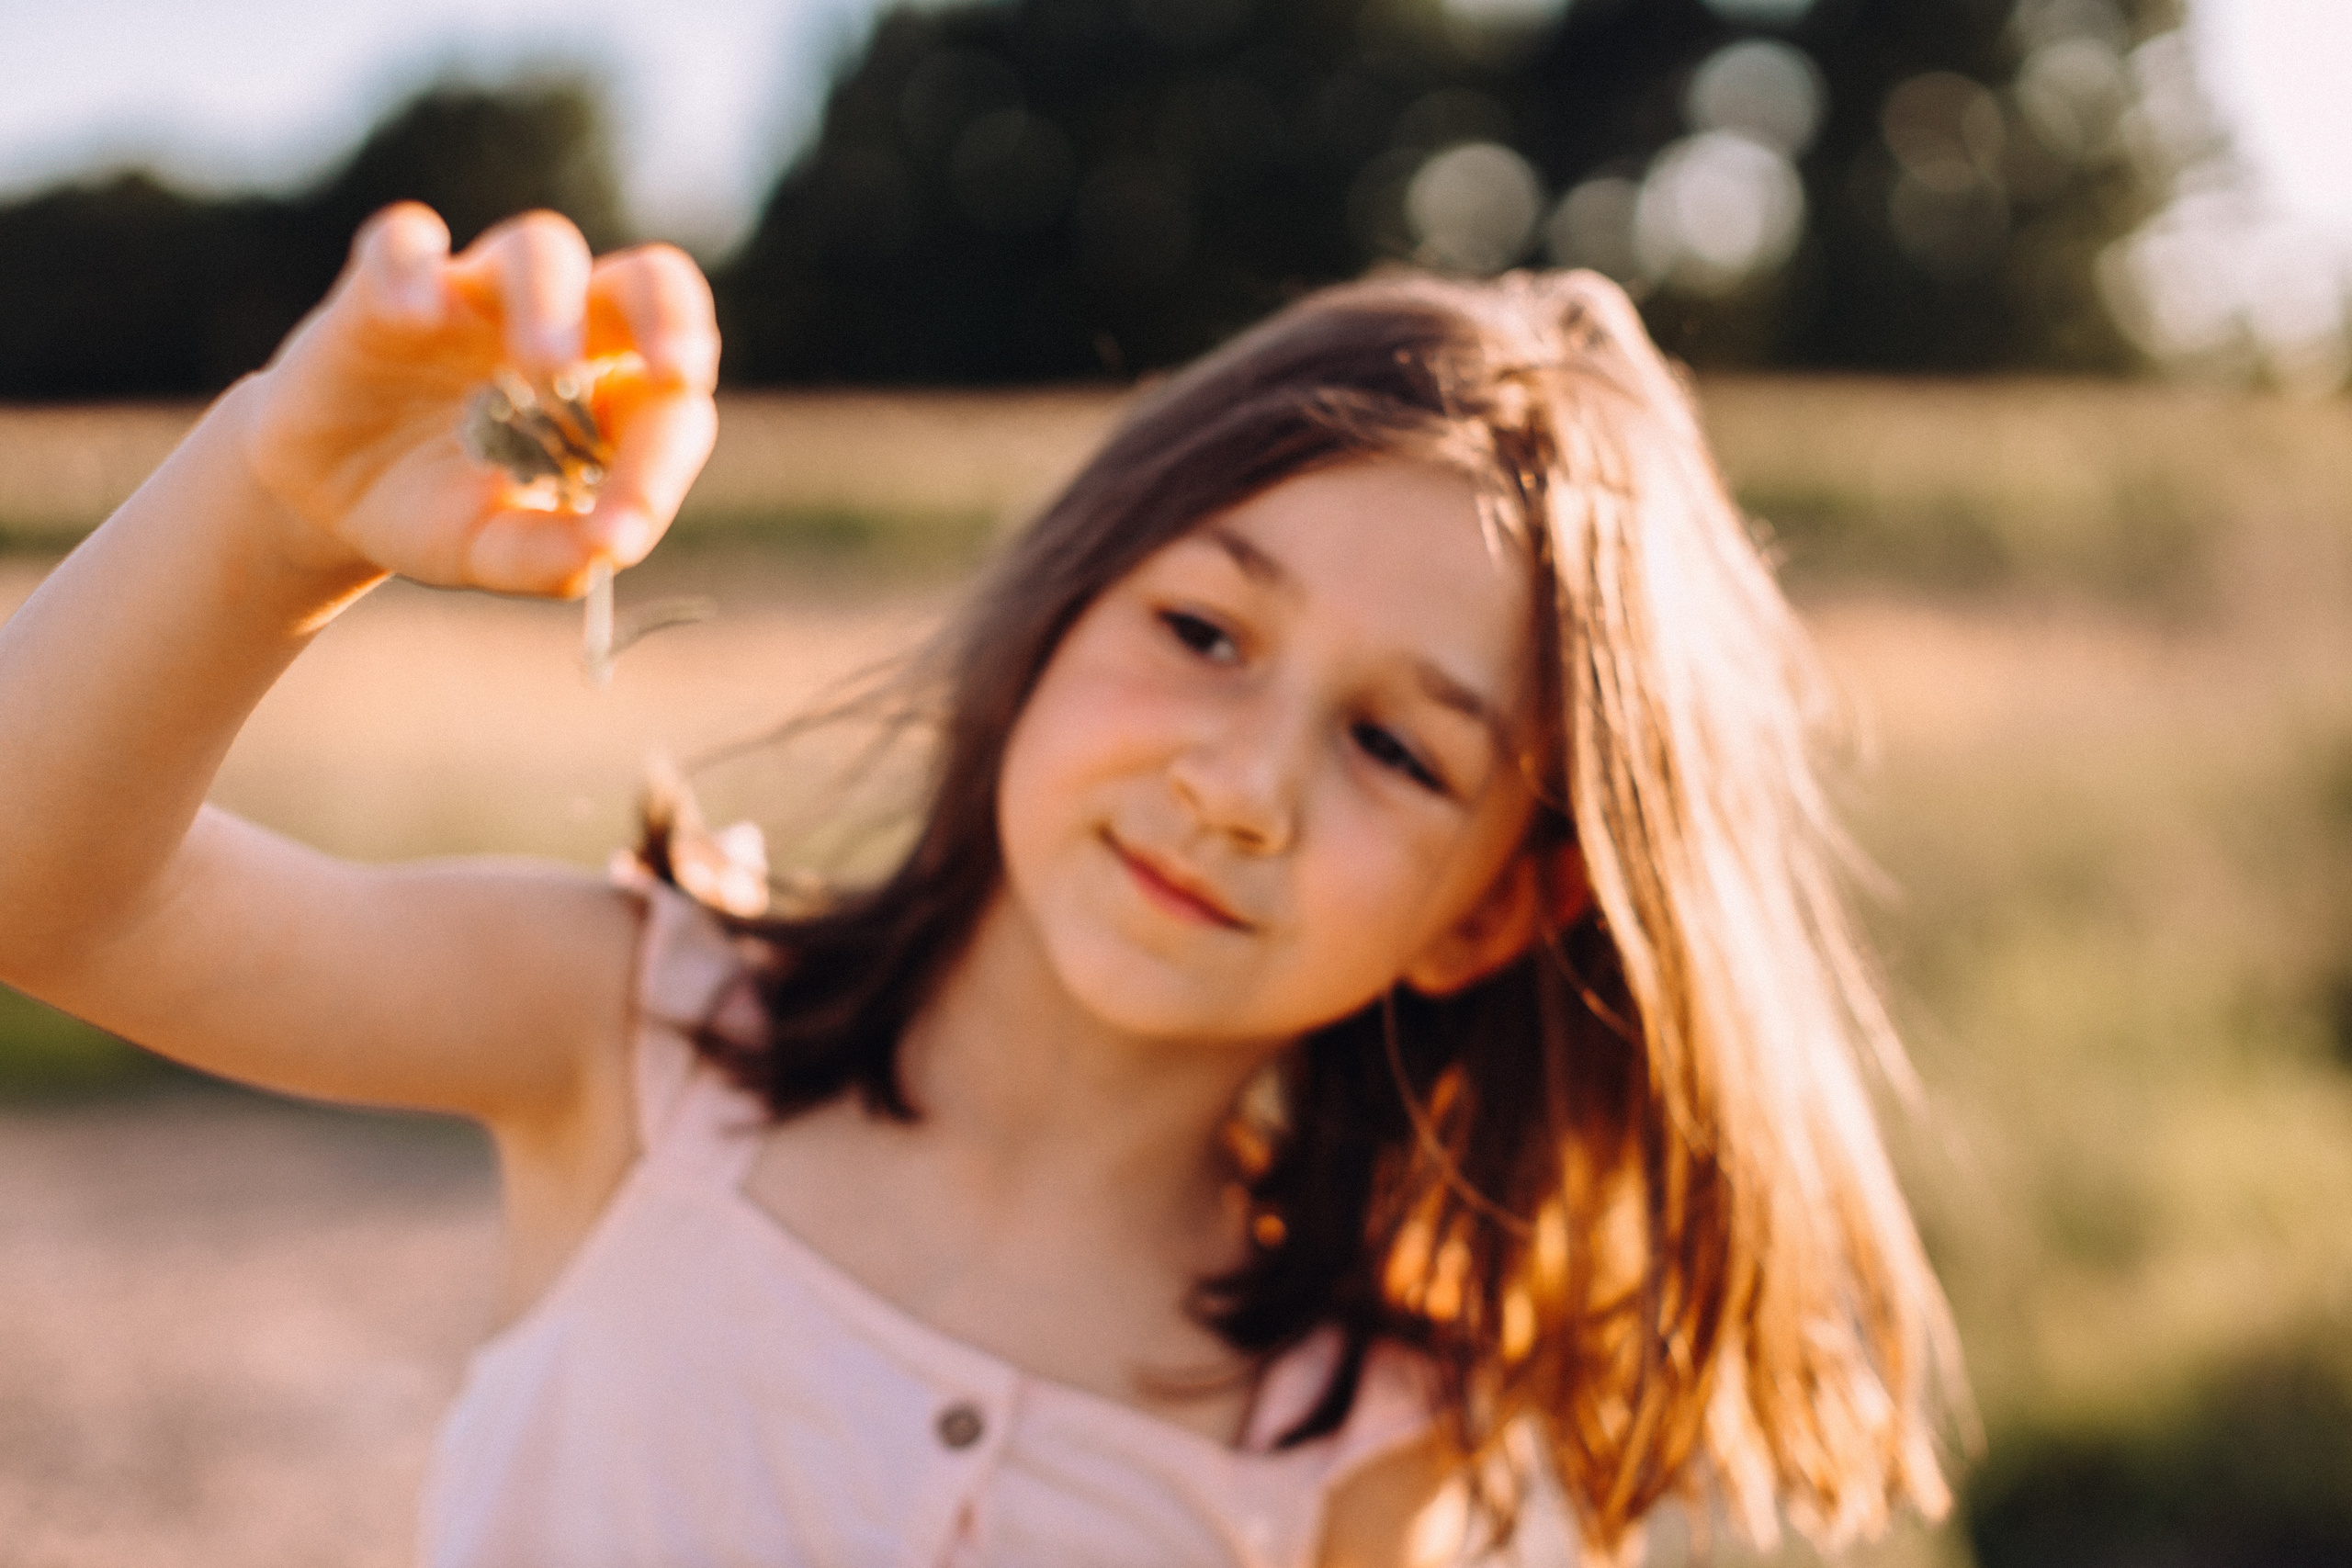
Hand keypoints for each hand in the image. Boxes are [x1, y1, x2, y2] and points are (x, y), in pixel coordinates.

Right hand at [237, 203, 719, 595]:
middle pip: (644, 281)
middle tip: (675, 372)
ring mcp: (476, 298)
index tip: (637, 511)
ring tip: (546, 367)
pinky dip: (411, 267)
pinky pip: (404, 242)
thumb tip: (615, 544)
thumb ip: (557, 556)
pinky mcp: (386, 287)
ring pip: (540, 246)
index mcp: (606, 396)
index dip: (670, 444)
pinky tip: (414, 317)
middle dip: (670, 313)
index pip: (668, 395)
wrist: (326, 501)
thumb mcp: (494, 553)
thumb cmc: (436, 515)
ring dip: (552, 300)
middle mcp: (560, 331)